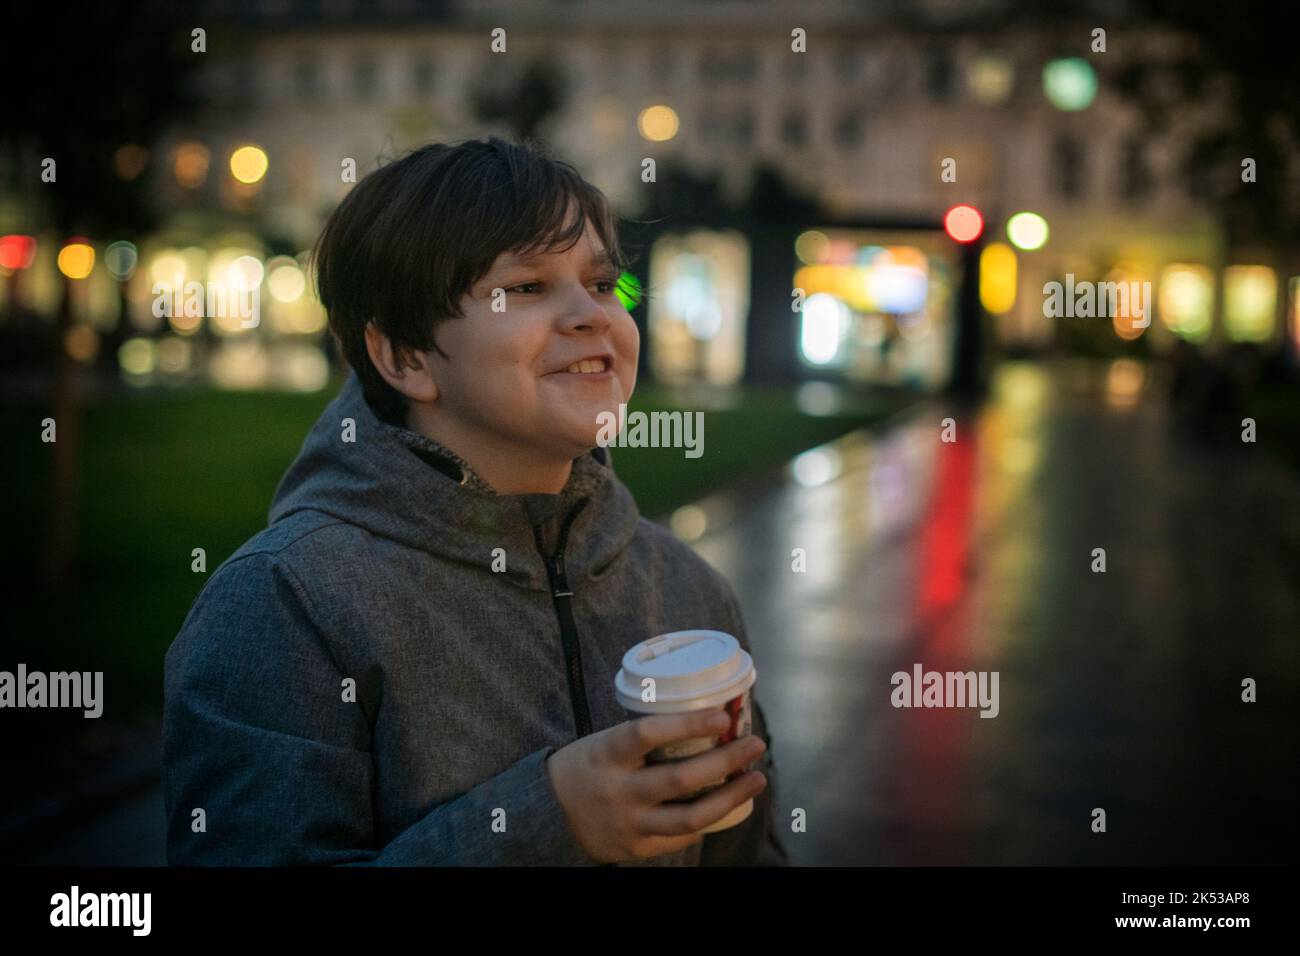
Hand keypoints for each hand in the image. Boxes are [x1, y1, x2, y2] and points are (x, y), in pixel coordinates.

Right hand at [545, 709, 766, 862]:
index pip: (648, 733)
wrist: (551, 813)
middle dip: (727, 761)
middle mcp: (619, 791)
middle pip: (681, 778)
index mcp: (607, 754)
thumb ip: (647, 736)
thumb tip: (708, 717)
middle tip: (754, 745)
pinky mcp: (638, 848)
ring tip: (756, 779)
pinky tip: (727, 804)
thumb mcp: (606, 741)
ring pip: (691, 817)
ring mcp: (629, 823)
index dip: (688, 724)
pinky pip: (684, 836)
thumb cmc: (591, 765)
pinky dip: (709, 819)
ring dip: (732, 797)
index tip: (722, 717)